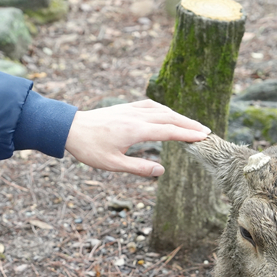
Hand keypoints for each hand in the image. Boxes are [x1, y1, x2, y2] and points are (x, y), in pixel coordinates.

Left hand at [63, 99, 210, 176]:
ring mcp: (131, 110)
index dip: (188, 134)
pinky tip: (167, 113)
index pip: (169, 131)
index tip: (204, 137)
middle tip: (206, 132)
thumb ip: (138, 168)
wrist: (69, 128)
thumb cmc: (89, 148)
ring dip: (179, 116)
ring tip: (192, 125)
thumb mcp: (113, 164)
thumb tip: (162, 171)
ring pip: (162, 110)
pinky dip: (164, 109)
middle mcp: (136, 117)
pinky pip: (150, 105)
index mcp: (136, 130)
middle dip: (189, 124)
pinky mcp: (125, 108)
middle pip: (170, 118)